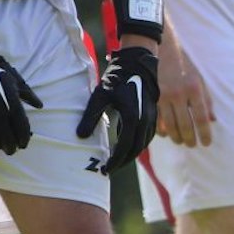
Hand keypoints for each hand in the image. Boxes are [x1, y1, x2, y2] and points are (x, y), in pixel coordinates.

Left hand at [75, 46, 158, 171]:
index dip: (114, 160)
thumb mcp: (100, 96)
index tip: (104, 169)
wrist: (137, 63)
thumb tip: (80, 136)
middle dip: (122, 161)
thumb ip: (91, 117)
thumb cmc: (117, 79)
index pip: (124, 147)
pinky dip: (138, 145)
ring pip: (143, 144)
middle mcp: (145, 120)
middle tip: (109, 169)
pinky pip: (147, 136)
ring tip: (117, 161)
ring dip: (130, 154)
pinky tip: (128, 147)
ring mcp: (152, 118)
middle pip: (135, 149)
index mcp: (132, 117)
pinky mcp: (154, 115)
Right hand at [154, 33, 213, 146]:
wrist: (161, 49)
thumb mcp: (199, 79)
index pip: (201, 118)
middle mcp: (179, 94)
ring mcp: (163, 96)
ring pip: (170, 125)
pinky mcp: (152, 97)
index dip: (204, 133)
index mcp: (194, 89)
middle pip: (185, 125)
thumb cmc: (184, 65)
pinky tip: (166, 134)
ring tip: (181, 142)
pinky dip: (162, 129)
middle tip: (192, 145)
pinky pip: (157, 119)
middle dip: (189, 139)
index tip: (206, 143)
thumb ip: (206, 100)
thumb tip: (212, 120)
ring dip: (176, 137)